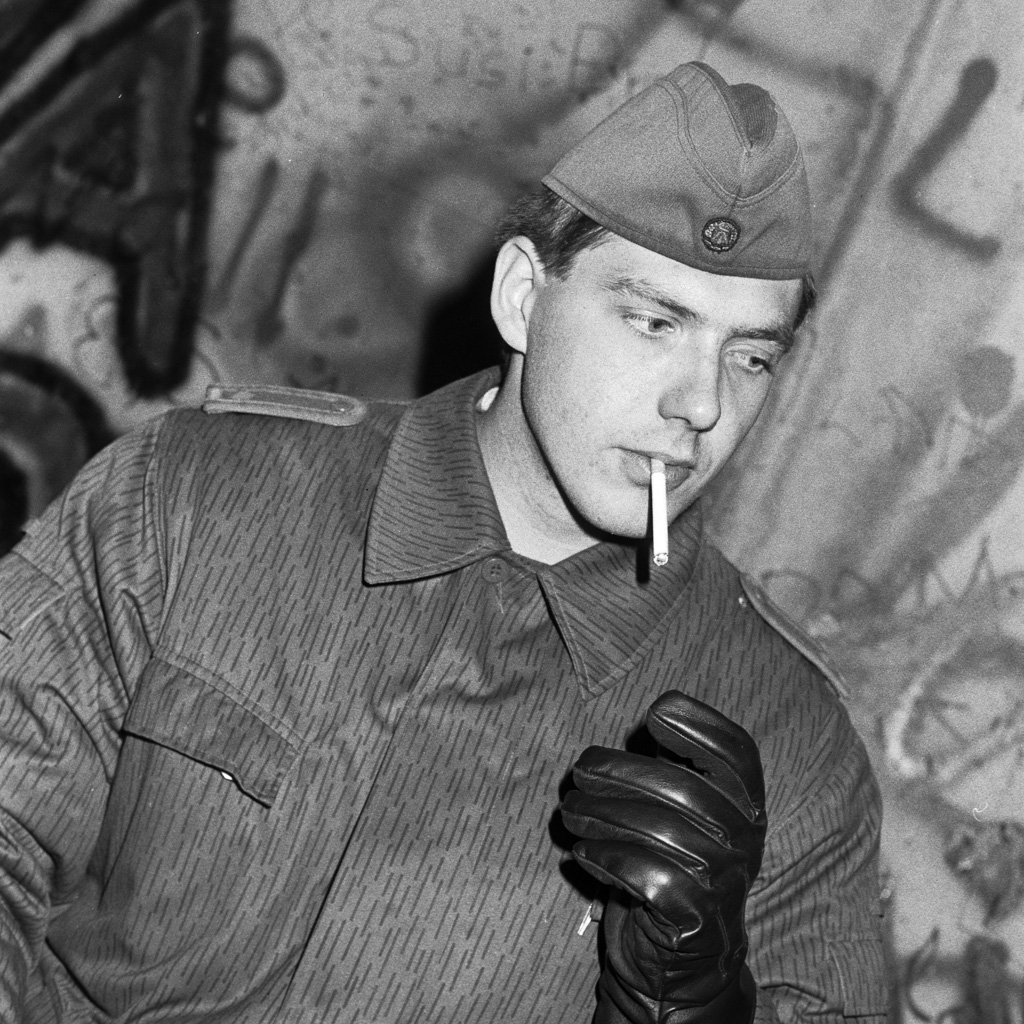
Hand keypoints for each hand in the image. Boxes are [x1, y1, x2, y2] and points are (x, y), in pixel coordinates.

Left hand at [561, 691, 765, 1023]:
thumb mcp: (682, 814)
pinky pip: (644, 874)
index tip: (656, 712)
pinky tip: (583, 853)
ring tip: (570, 810)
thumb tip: (652, 720)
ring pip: (658, 830)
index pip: (738, 754)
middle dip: (622, 772)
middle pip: (684, 789)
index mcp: (745, 805)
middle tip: (580, 770)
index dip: (701, 726)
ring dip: (602, 813)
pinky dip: (606, 857)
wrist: (680, 961)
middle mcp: (743, 841)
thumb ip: (674, 767)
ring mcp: (721, 881)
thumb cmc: (672, 867)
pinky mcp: (691, 918)